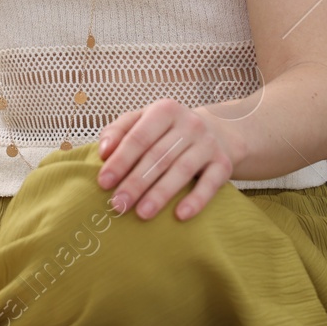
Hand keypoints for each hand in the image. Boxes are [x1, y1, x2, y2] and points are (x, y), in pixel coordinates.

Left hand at [95, 98, 238, 221]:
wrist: (216, 131)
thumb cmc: (167, 130)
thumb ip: (118, 131)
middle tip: (118, 205)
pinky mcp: (223, 164)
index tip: (103, 182)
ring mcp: (208, 143)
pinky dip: (196, 200)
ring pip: (181, 170)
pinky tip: (180, 215)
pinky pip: (210, 184)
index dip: (120, 160)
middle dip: (136, 183)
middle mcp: (190, 123)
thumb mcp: (142, 120)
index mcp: (165, 110)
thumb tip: (103, 152)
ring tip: (142, 214)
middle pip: (158, 156)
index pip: (139, 137)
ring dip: (160, 194)